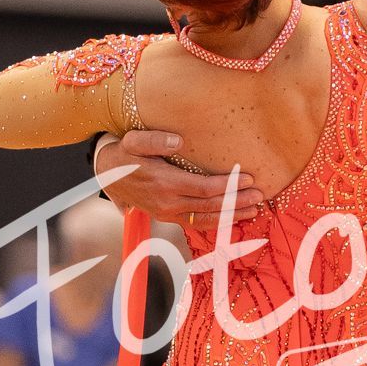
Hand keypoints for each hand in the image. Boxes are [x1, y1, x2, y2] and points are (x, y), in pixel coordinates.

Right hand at [94, 129, 264, 226]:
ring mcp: (168, 214)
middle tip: (260, 196)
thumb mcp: (133, 141)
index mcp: (164, 183)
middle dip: (237, 202)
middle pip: (210, 206)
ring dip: (232, 216)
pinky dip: (218, 223)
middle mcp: (168, 203)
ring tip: (255, 211)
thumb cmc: (124, 154)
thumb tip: (178, 142)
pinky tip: (235, 219)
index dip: (229, 185)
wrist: (106, 174)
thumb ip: (154, 140)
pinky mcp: (168, 217)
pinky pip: (197, 224)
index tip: (249, 178)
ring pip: (206, 219)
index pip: (204, 188)